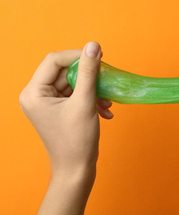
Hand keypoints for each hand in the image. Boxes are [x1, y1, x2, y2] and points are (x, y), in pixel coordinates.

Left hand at [19, 42, 112, 173]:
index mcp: (34, 93)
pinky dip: (92, 98)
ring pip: (74, 83)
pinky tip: (105, 110)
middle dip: (89, 77)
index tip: (99, 55)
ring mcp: (48, 103)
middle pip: (65, 71)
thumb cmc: (77, 140)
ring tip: (107, 102)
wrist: (77, 169)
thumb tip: (93, 45)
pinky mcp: (59, 109)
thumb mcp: (84, 102)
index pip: (54, 60)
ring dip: (94, 89)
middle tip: (107, 79)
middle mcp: (37, 95)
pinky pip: (77, 94)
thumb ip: (89, 72)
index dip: (77, 55)